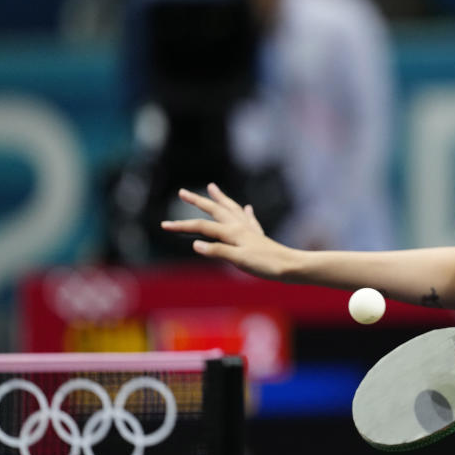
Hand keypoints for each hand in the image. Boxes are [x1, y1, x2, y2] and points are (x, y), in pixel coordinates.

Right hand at [160, 183, 296, 279]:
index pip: (201, 227)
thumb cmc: (265, 265)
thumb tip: (194, 244)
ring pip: (231, 209)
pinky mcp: (258, 236)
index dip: (181, 226)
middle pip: (215, 210)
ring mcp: (249, 230)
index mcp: (232, 232)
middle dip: (197, 201)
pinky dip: (244, 212)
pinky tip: (247, 208)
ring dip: (220, 199)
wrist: (290, 266)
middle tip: (183, 192)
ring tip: (212, 188)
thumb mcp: (238, 260)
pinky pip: (249, 219)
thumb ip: (217, 251)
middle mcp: (239, 227)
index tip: (163, 225)